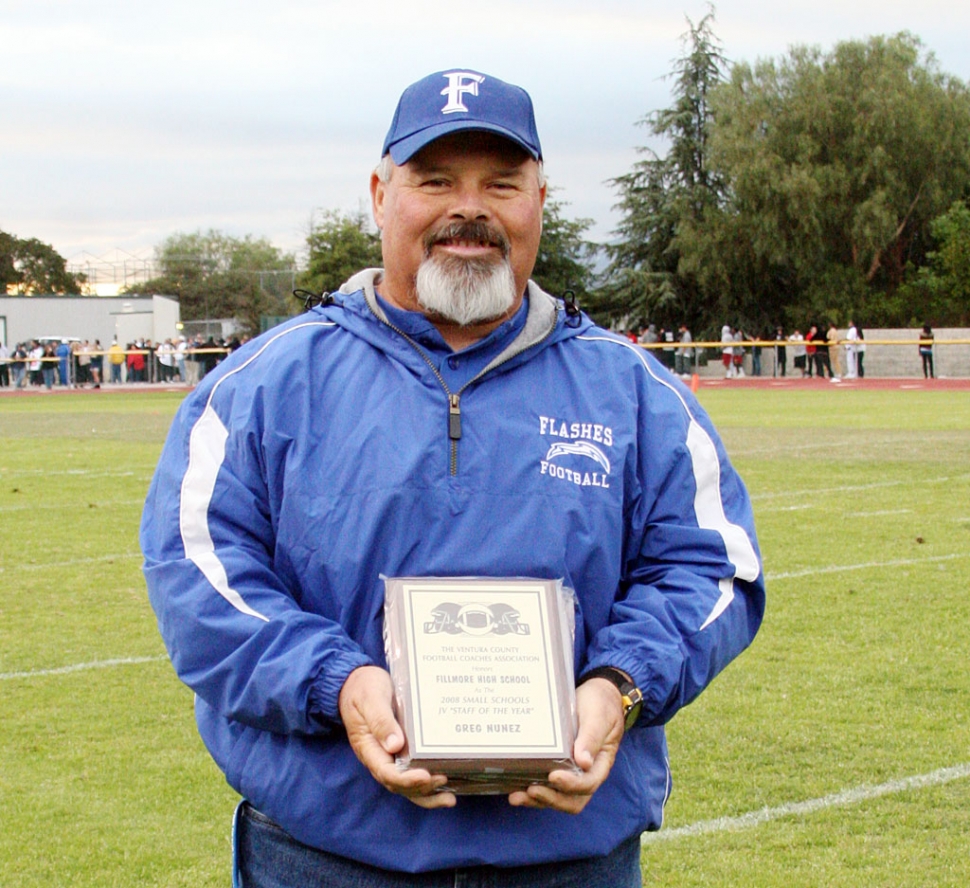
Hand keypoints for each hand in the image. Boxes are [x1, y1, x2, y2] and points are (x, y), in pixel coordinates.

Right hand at [338, 665, 455, 808]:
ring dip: (426, 794)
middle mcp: (378, 757)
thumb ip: (380, 721)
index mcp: (368, 748)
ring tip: (449, 799)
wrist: (356, 683)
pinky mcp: (398, 750)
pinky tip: (445, 785)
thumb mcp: (370, 699)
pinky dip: (426, 782)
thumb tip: (394, 745)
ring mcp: (388, 756)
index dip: (406, 779)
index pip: (386, 772)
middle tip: (444, 780)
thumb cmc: (363, 688)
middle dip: (421, 788)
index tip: (424, 776)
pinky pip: (411, 771)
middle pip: (398, 784)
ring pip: (405, 784)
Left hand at [508, 677, 624, 813]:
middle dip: (551, 799)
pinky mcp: (558, 766)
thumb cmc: (600, 704)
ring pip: (557, 797)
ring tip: (516, 796)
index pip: (588, 783)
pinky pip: (547, 786)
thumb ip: (592, 737)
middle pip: (572, 800)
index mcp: (600, 763)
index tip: (554, 776)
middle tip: (531, 790)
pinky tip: (515, 787)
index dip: (571, 784)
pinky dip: (532, 790)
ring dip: (537, 800)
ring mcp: (571, 771)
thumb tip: (584, 762)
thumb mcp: (599, 716)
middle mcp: (586, 773)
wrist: (597, 695)